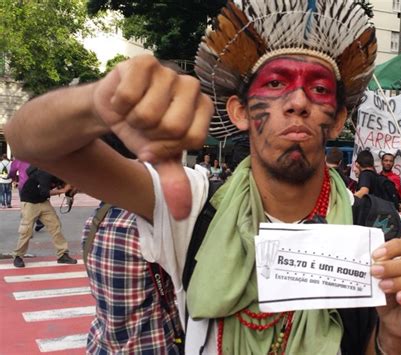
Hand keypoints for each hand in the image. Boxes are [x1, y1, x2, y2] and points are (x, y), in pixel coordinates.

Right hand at [92, 55, 213, 218]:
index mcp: (204, 108)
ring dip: (132, 120)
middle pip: (173, 126)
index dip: (168, 149)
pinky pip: (128, 96)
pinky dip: (119, 105)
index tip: (156, 143)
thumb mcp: (159, 157)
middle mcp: (192, 86)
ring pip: (148, 113)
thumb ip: (174, 180)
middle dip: (149, 135)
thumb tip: (183, 213)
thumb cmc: (142, 131)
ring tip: (133, 112)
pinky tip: (122, 99)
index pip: (192, 139)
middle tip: (144, 126)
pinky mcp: (144, 61)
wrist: (113, 108)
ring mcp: (169, 70)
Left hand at [372, 237, 400, 352]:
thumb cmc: (387, 288)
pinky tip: (400, 298)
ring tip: (384, 286)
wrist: (390, 314)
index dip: (394, 247)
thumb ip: (379, 263)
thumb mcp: (380, 273)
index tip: (376, 255)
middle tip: (376, 272)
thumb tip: (371, 259)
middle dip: (394, 266)